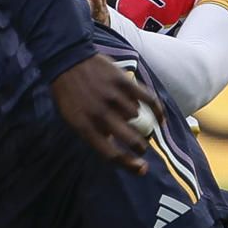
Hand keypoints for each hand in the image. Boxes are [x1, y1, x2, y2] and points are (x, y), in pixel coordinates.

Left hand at [50, 54, 161, 174]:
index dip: (129, 164)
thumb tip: (114, 145)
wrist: (67, 60)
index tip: (142, 168)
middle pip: (130, 139)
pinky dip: (157, 109)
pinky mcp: (122, 81)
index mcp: (85, 127)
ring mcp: (112, 97)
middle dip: (141, 146)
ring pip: (137, 116)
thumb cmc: (68, 93)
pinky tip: (161, 117)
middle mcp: (100, 114)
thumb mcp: (72, 118)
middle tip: (143, 146)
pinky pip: (146, 98)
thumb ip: (92, 133)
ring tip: (136, 119)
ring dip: (139, 121)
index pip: (111, 154)